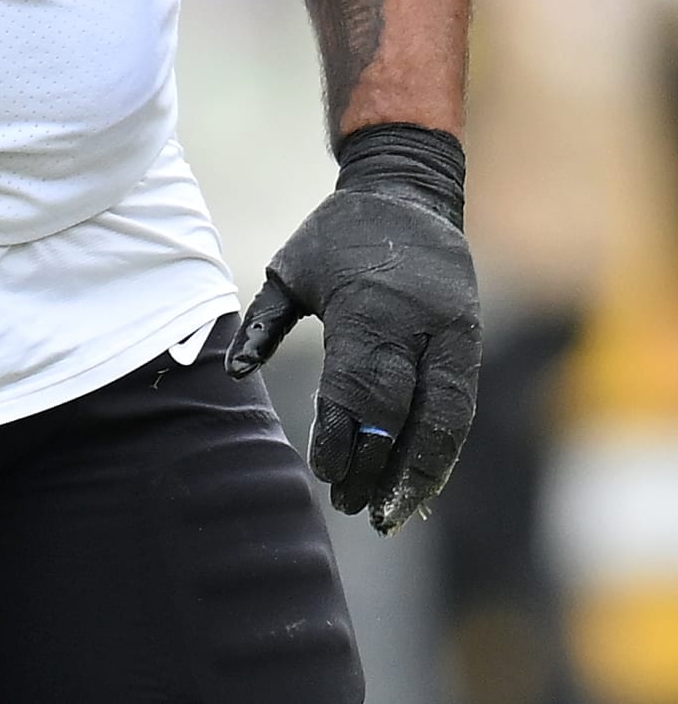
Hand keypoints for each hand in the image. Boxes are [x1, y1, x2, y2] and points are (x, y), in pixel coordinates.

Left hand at [226, 123, 480, 534]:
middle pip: (398, 410)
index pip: (357, 387)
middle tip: (349, 504)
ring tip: (390, 513)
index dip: (342, 435)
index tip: (325, 472)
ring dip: (417, 473)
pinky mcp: (470, 342)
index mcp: (366, 305)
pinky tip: (419, 481)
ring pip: (443, 419)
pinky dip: (441, 450)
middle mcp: (415, 324)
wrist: (407, 193)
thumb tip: (235, 372)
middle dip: (373, 463)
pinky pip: (460, 407)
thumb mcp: (290, 267)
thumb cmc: (337, 235)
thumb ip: (263, 322)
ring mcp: (451, 334)